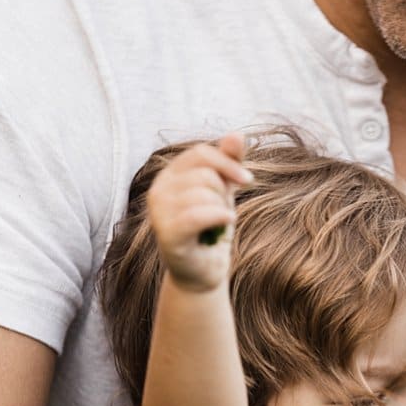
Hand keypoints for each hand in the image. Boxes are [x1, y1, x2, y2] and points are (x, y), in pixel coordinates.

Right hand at [148, 136, 253, 291]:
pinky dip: (219, 218)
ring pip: (204, 193)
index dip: (228, 163)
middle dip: (224, 192)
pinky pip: (199, 215)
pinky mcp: (167, 234)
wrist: (203, 272)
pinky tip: (224, 225)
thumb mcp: (223, 191)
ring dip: (222, 209)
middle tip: (220, 213)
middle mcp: (157, 191)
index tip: (248, 179)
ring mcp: (159, 213)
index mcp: (168, 176)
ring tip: (216, 226)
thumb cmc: (212, 229)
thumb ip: (228, 162)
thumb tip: (236, 134)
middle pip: (205, 174)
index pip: (200, 153)